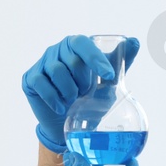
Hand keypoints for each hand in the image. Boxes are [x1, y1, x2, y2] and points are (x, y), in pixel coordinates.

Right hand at [22, 35, 137, 152]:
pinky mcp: (30, 78)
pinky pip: (42, 84)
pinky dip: (54, 98)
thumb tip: (135, 41)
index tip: (108, 76)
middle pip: (72, 61)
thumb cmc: (88, 98)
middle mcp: (57, 50)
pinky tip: (61, 107)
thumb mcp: (107, 82)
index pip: (83, 44)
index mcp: (76, 45)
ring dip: (69, 90)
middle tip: (85, 93)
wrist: (68, 124)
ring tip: (73, 100)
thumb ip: (119, 62)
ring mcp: (42, 63)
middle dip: (83, 81)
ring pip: (57, 71)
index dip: (96, 59)